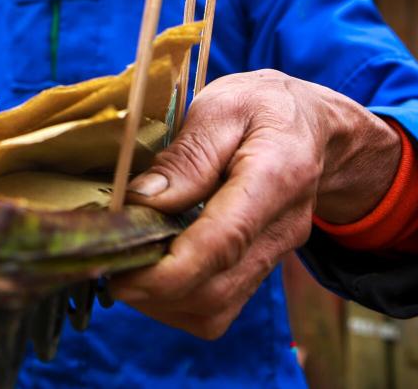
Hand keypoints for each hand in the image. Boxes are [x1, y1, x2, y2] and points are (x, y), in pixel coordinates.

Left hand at [108, 69, 400, 338]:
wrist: (312, 127)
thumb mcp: (223, 107)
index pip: (224, 241)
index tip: (119, 272)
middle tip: (104, 264)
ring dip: (159, 302)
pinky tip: (150, 267)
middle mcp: (281, 228)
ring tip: (123, 265)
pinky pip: (218, 307)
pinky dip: (176, 302)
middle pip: (215, 290)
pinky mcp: (261, 268)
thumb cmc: (261, 108)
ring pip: (215, 310)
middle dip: (152, 291)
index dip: (169, 269)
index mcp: (276, 177)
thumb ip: (188, 154)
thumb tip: (144, 199)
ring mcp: (274, 254)